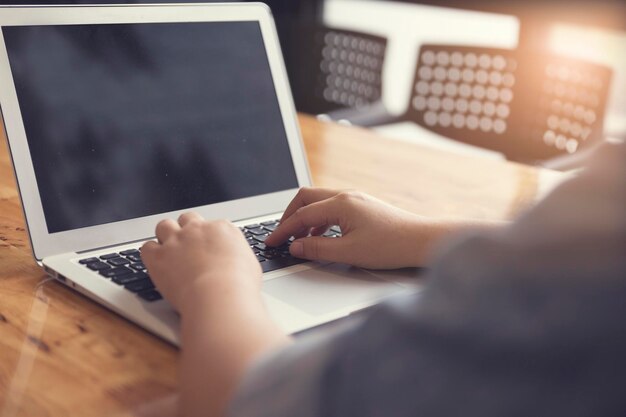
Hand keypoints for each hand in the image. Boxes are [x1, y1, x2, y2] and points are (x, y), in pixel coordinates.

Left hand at [141, 212, 261, 311]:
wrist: (220, 297)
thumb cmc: (239, 286)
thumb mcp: (250, 265)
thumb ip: (238, 256)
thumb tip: (236, 261)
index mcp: (222, 229)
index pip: (212, 224)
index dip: (209, 238)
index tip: (209, 249)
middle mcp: (198, 229)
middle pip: (187, 219)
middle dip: (186, 230)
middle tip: (188, 246)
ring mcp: (177, 241)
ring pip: (164, 225)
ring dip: (165, 236)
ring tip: (169, 252)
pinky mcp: (158, 256)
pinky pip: (147, 247)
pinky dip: (150, 254)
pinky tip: (156, 264)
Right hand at [265, 188, 434, 268]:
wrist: (420, 241)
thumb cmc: (390, 246)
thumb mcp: (348, 252)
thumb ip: (317, 249)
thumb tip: (295, 247)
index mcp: (340, 204)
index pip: (302, 215)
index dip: (283, 230)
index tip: (271, 242)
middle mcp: (346, 196)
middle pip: (306, 198)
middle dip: (289, 216)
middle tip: (281, 235)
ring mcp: (355, 199)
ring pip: (318, 201)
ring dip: (304, 218)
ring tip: (298, 239)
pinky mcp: (361, 206)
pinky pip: (331, 207)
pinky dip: (319, 220)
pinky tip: (320, 236)